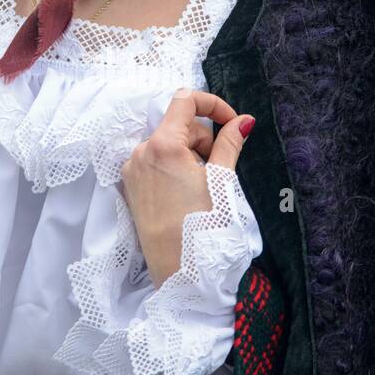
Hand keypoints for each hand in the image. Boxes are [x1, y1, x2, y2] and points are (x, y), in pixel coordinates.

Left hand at [120, 88, 254, 289]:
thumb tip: (243, 121)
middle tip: (220, 169)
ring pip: (168, 144)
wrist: (182, 275)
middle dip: (205, 139)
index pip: (185, 100)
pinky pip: (156, 163)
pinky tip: (188, 194)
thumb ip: (230, 144)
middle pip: (179, 125)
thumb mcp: (223, 181)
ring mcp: (132, 170)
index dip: (214, 105)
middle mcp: (140, 153)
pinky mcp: (131, 188)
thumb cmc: (205, 229)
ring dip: (191, 155)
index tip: (232, 123)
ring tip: (204, 188)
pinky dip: (175, 167)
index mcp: (163, 145)